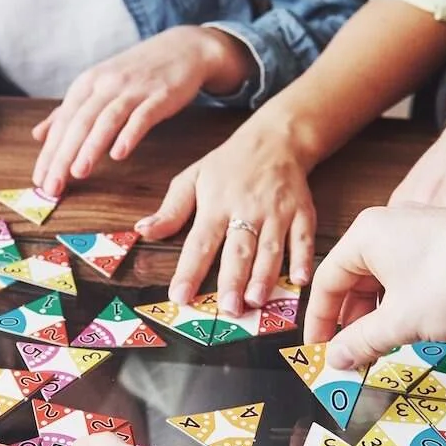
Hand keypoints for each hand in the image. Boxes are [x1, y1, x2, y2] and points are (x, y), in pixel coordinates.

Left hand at [29, 26, 253, 196]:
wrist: (183, 47)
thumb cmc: (136, 72)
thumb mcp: (98, 86)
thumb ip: (69, 111)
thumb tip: (38, 135)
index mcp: (87, 83)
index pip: (62, 122)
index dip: (49, 152)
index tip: (39, 180)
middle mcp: (106, 84)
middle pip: (80, 123)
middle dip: (63, 156)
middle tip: (52, 185)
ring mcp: (133, 89)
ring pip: (107, 120)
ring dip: (91, 147)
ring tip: (78, 173)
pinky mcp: (160, 96)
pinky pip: (142, 117)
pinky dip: (129, 134)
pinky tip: (119, 154)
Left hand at [137, 121, 315, 315]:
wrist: (275, 139)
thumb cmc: (229, 164)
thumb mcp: (193, 178)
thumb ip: (170, 210)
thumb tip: (143, 231)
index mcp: (216, 203)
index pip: (200, 241)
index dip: (189, 270)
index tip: (180, 296)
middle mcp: (247, 208)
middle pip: (239, 248)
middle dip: (233, 279)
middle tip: (228, 307)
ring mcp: (277, 211)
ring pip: (271, 248)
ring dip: (264, 276)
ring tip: (256, 300)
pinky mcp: (302, 212)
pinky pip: (303, 238)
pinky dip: (303, 258)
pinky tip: (300, 279)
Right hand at [302, 204, 445, 369]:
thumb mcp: (399, 323)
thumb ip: (361, 342)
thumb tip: (338, 358)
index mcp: (367, 234)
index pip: (327, 281)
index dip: (320, 321)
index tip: (320, 350)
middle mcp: (391, 224)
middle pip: (357, 279)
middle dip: (354, 322)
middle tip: (353, 355)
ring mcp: (421, 229)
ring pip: (388, 279)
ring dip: (383, 317)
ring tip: (388, 348)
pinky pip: (414, 274)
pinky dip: (408, 304)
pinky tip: (420, 330)